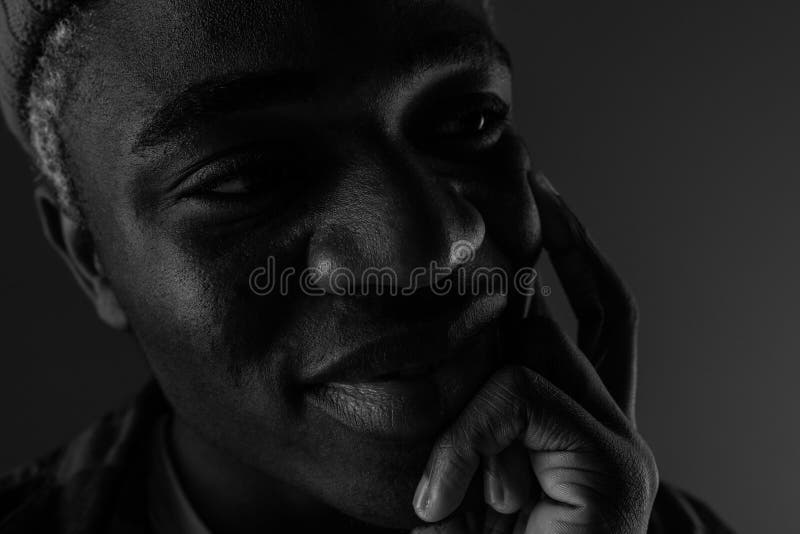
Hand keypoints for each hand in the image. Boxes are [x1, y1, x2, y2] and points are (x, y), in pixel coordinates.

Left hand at [411, 172, 657, 532]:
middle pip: (604, 306)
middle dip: (570, 236)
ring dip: (471, 400)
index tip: (541, 198)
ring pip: (532, 355)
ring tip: (445, 486)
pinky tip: (441, 503)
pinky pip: (516, 399)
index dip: (569, 254)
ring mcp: (620, 443)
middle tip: (536, 173)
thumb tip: (475, 322)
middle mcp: (613, 422)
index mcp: (574, 417)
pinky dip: (465, 442)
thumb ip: (471, 397)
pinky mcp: (613, 466)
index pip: (589, 315)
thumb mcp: (458, 457)